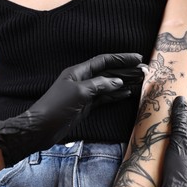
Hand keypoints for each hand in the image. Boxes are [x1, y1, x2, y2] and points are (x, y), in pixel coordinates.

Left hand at [0, 53, 142, 166]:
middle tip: (144, 71)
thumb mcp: (78, 92)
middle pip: (108, 72)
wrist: (41, 128)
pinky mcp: (85, 106)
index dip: (120, 58)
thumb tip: (118, 80)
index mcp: (78, 72)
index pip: (103, 61)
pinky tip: (127, 93)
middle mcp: (82, 80)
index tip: (137, 58)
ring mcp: (85, 94)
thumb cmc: (56, 107)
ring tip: (140, 81)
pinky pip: (104, 98)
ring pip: (108, 85)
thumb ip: (99, 85)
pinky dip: (115, 95)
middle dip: (125, 70)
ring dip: (123, 83)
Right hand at [149, 96, 186, 186]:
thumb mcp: (180, 138)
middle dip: (186, 116)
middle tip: (173, 108)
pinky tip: (165, 139)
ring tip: (166, 121)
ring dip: (179, 127)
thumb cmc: (182, 166)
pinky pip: (183, 147)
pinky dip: (175, 139)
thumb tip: (180, 102)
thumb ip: (180, 119)